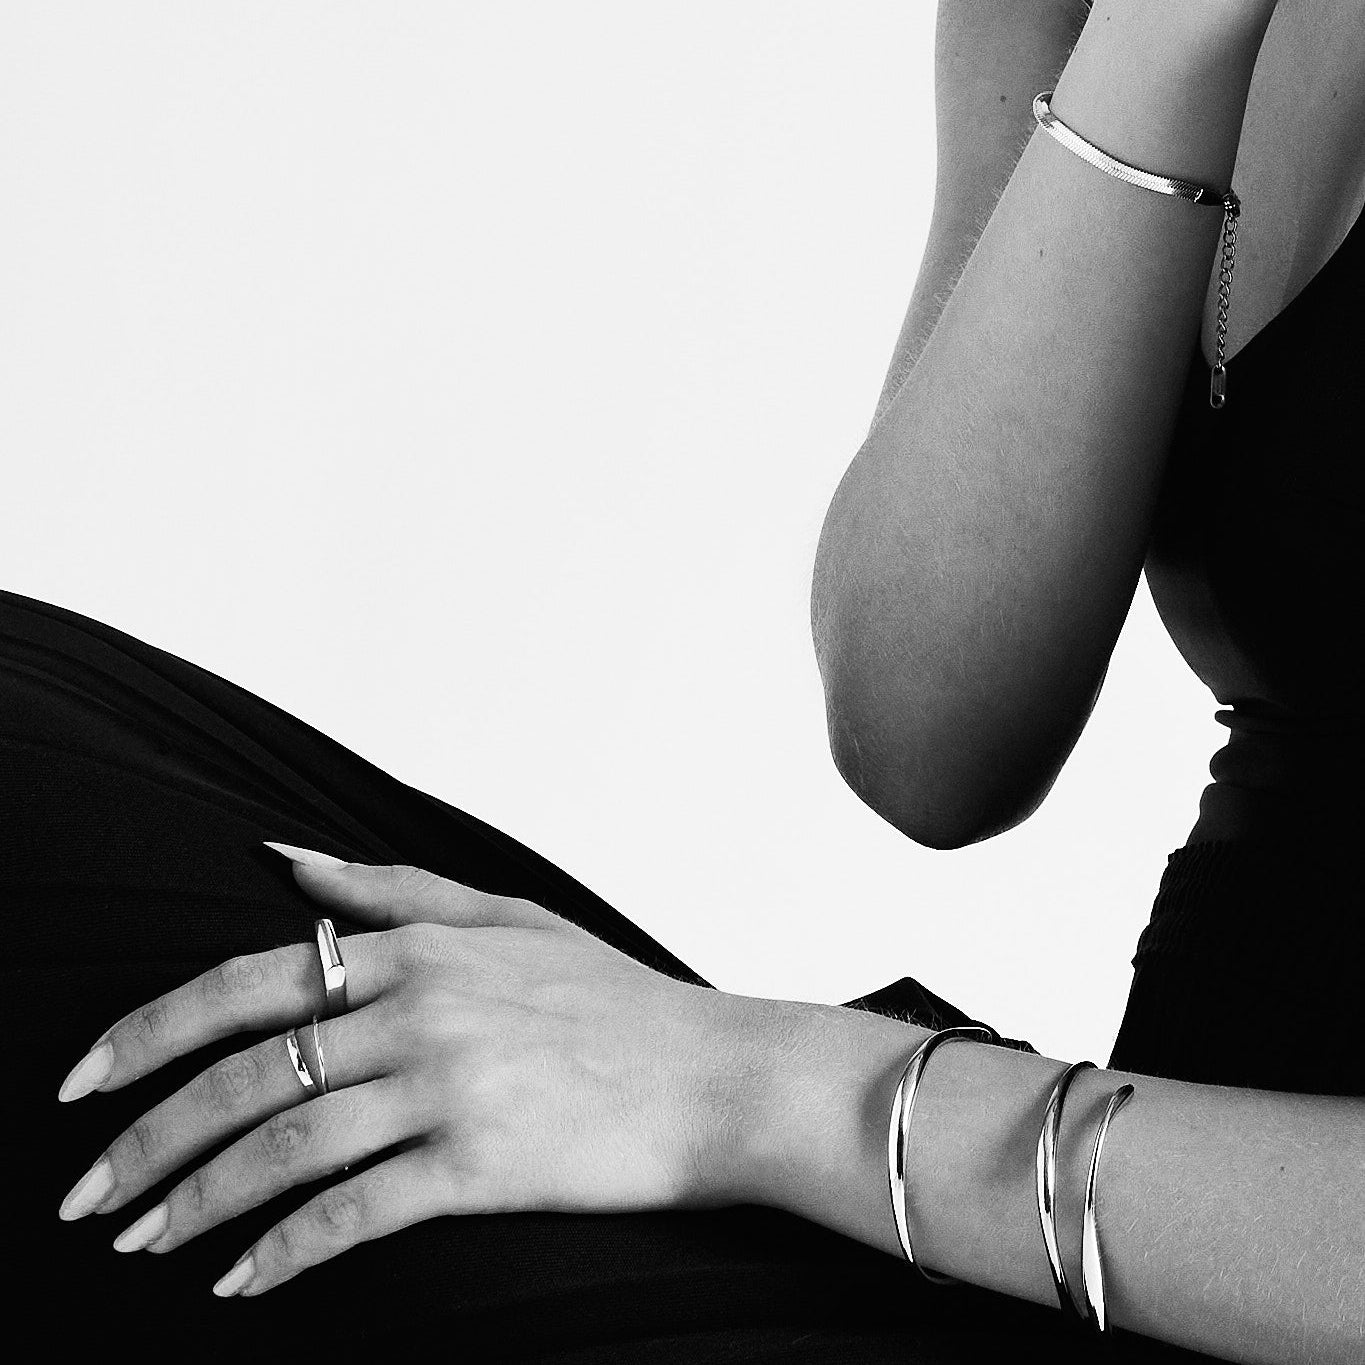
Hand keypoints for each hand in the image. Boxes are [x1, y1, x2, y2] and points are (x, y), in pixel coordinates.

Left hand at [55, 847, 745, 1296]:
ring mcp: (451, 1088)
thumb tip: (283, 859)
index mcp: (420, 950)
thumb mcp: (508, 917)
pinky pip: (356, 1212)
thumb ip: (392, 890)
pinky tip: (239, 1282)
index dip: (149, 1033)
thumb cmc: (613, 1000)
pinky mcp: (482, 1165)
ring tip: (141, 1242)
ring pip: (285, 1147)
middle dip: (147, 1138)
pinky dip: (285, 1251)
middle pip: (250, 1074)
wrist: (716, 1075)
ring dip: (196, 1203)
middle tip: (86, 1195)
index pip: (250, 981)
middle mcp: (423, 1011)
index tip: (81, 1082)